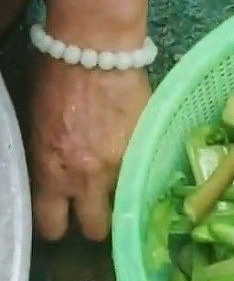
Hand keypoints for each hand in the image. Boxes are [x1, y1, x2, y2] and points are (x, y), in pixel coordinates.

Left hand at [30, 56, 149, 240]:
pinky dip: (140, 173)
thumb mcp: (39, 126)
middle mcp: (88, 179)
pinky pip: (144, 177)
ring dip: (120, 198)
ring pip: (124, 205)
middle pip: (96, 230)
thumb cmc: (57, 78)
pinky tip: (135, 159)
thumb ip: (49, 159)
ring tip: (118, 182)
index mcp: (54, 172)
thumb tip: (59, 177)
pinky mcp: (148, 153)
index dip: (56, 227)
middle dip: (94, 224)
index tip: (61, 220)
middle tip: (95, 210)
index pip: (53, 225)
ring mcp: (122, 168)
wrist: (97, 51)